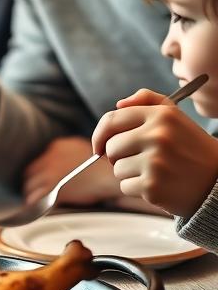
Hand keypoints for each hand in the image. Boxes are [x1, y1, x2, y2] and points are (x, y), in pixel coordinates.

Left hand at [23, 137, 121, 204]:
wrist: (110, 177)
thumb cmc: (101, 168)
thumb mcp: (81, 150)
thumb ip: (66, 154)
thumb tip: (55, 164)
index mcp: (57, 146)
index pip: (38, 160)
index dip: (37, 172)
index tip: (37, 179)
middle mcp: (50, 157)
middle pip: (31, 172)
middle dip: (31, 182)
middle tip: (32, 191)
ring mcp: (50, 172)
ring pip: (30, 184)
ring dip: (30, 193)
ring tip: (32, 200)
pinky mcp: (53, 187)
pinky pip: (36, 196)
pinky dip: (33, 202)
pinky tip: (34, 206)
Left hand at [91, 89, 217, 216]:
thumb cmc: (191, 148)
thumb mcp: (175, 116)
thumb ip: (148, 101)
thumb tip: (119, 103)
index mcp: (161, 115)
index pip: (111, 120)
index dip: (100, 134)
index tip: (99, 145)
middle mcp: (158, 136)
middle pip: (110, 147)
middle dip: (118, 156)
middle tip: (139, 159)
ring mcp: (155, 162)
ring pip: (117, 168)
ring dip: (129, 173)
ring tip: (155, 171)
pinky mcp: (153, 186)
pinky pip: (125, 187)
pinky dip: (136, 189)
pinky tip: (158, 185)